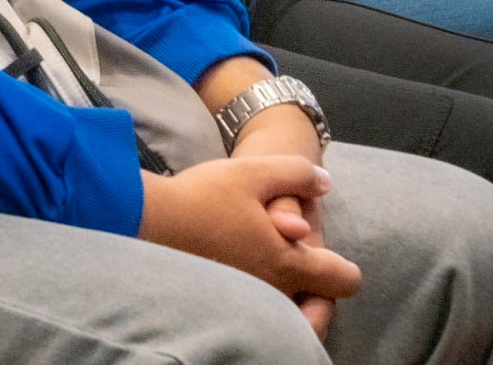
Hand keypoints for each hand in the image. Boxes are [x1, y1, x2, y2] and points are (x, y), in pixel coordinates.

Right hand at [137, 156, 358, 340]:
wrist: (146, 220)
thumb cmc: (202, 196)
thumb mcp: (253, 172)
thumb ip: (296, 174)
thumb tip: (324, 183)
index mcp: (288, 262)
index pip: (342, 280)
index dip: (346, 270)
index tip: (338, 263)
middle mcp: (273, 291)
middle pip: (319, 315)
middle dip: (322, 301)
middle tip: (313, 284)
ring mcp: (246, 302)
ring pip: (288, 321)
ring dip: (294, 308)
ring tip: (284, 291)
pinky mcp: (220, 305)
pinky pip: (257, 319)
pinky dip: (264, 312)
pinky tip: (249, 291)